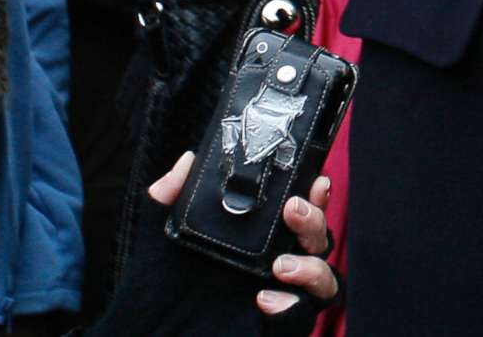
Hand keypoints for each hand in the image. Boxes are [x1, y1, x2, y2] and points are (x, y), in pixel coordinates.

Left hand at [145, 151, 339, 318]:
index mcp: (266, 235)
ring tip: (281, 266)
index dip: (316, 192)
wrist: (157, 328)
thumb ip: (170, 196)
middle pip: (320, 237)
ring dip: (312, 267)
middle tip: (293, 210)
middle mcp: (283, 260)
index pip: (304, 208)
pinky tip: (266, 299)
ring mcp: (285, 293)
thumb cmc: (168, 280)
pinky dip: (291, 308)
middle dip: (314, 220)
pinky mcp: (279, 323)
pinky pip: (301, 316)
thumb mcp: (166, 233)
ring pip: (325, 278)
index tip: (313, 179)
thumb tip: (185, 163)